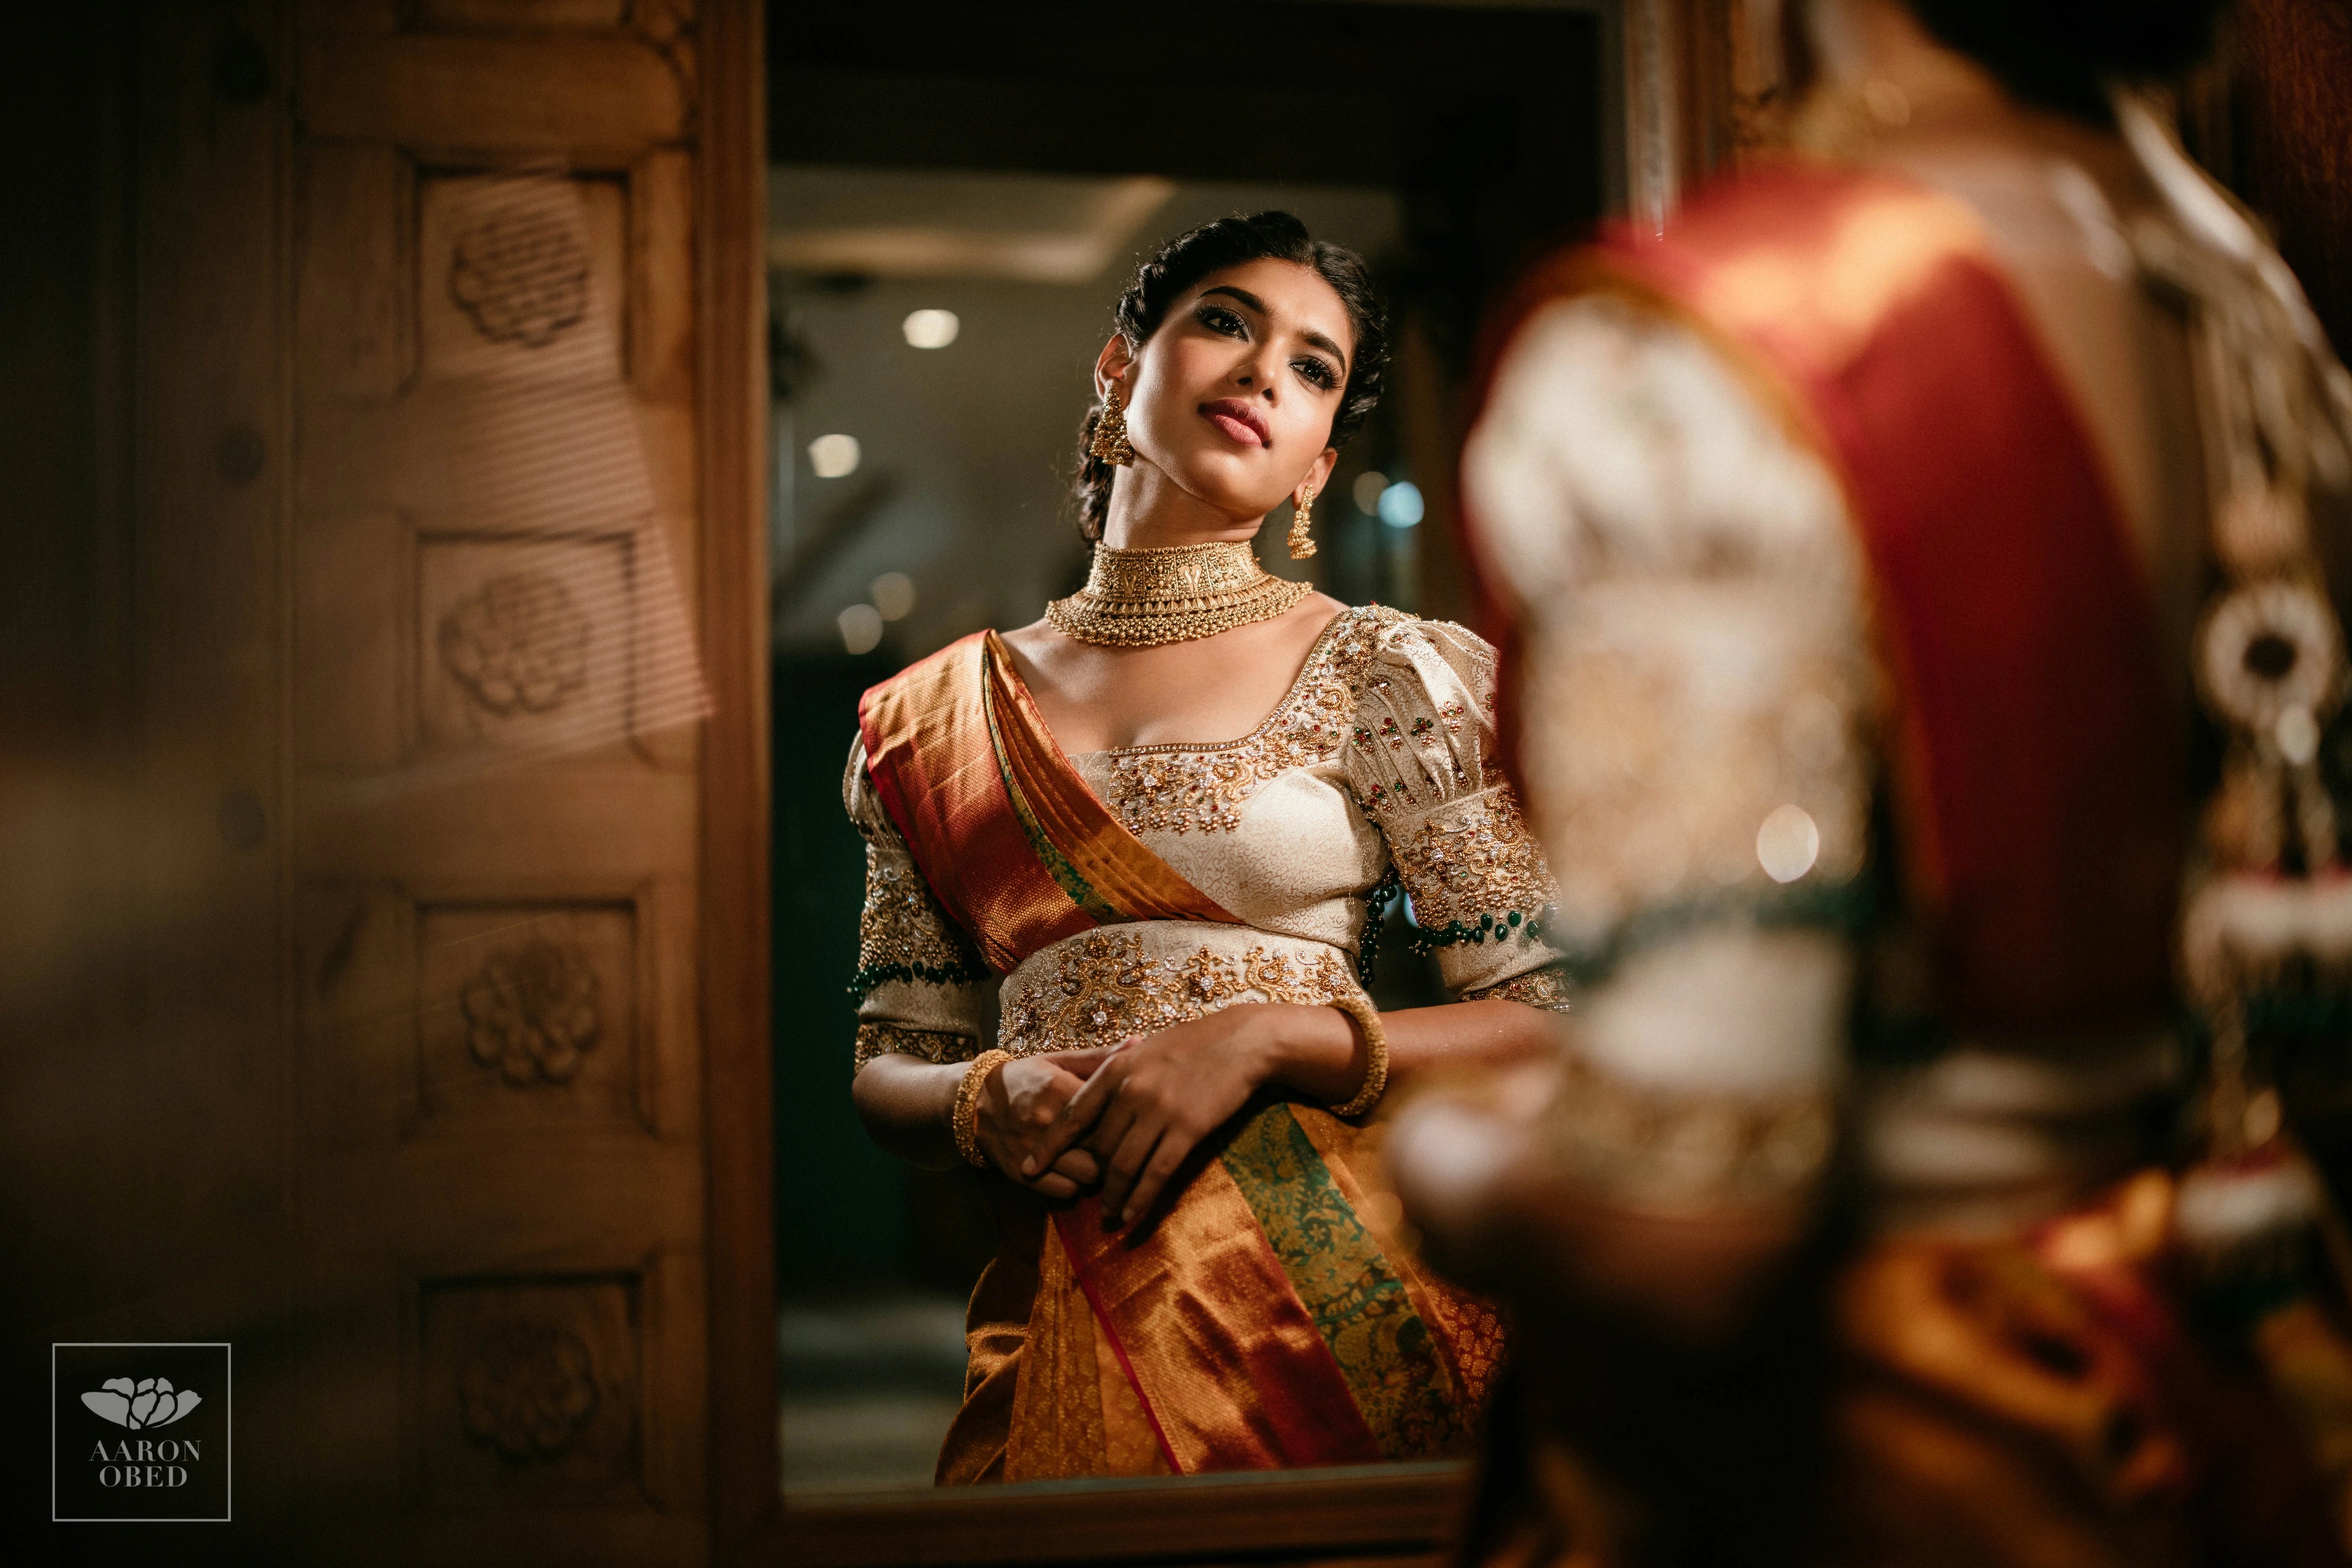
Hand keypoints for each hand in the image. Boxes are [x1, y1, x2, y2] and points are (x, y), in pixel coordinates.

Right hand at [973, 1047, 1116, 1198]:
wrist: (977, 1102)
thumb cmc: (1027, 1078)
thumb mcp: (1059, 1061)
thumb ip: (1099, 1058)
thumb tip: (1140, 1044)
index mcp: (1057, 1089)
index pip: (1107, 1113)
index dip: (1125, 1119)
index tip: (1131, 1118)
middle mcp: (1044, 1122)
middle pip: (1101, 1148)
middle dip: (1116, 1148)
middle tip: (1121, 1142)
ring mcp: (1032, 1151)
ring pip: (1088, 1176)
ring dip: (1100, 1172)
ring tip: (1100, 1159)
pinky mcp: (1023, 1173)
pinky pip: (1066, 1192)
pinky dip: (1078, 1186)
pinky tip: (1078, 1172)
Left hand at [1031, 1007, 1288, 1227]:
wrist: (1241, 1042)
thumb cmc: (1194, 1043)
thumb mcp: (1146, 1048)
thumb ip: (1118, 1070)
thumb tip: (1094, 1095)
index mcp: (1117, 1068)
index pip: (1073, 1114)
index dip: (1050, 1144)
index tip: (1030, 1167)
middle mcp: (1131, 1091)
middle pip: (1100, 1147)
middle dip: (1092, 1176)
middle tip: (1088, 1196)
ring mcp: (1159, 1111)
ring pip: (1124, 1165)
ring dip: (1113, 1196)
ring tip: (1108, 1216)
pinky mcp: (1187, 1130)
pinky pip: (1157, 1174)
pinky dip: (1141, 1200)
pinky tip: (1133, 1217)